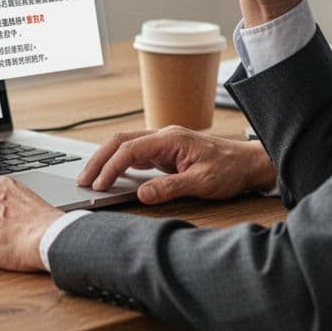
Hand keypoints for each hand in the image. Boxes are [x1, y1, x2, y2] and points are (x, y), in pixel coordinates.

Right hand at [78, 126, 276, 203]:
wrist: (248, 163)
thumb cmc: (230, 170)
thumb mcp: (202, 182)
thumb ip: (170, 187)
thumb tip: (141, 194)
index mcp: (170, 139)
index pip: (130, 148)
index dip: (110, 167)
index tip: (98, 185)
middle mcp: (163, 136)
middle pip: (120, 141)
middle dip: (98, 159)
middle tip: (83, 180)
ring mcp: (164, 143)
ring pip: (126, 145)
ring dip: (106, 160)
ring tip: (91, 178)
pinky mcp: (166, 152)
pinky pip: (136, 153)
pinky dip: (119, 163)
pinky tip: (112, 175)